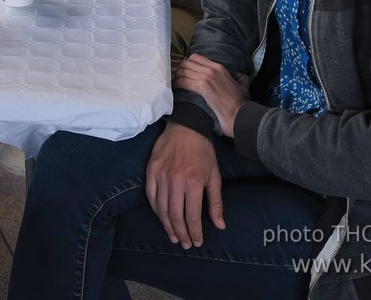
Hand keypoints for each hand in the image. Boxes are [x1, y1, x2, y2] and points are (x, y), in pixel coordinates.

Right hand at [145, 124, 223, 247]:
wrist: (186, 126)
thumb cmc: (203, 151)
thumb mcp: (214, 175)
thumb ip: (216, 202)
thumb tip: (219, 225)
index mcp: (192, 183)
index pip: (191, 216)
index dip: (194, 232)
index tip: (197, 242)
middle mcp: (175, 181)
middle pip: (174, 215)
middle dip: (180, 233)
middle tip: (185, 243)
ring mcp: (160, 175)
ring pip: (161, 208)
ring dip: (167, 225)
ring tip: (173, 236)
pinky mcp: (151, 170)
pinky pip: (150, 195)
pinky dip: (155, 209)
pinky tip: (161, 217)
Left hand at [175, 54, 248, 136]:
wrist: (240, 114)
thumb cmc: (241, 103)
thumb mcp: (243, 85)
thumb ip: (241, 77)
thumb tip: (239, 75)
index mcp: (219, 67)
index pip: (196, 57)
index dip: (187, 63)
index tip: (184, 70)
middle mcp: (212, 69)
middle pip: (187, 62)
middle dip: (179, 69)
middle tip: (177, 78)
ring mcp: (207, 77)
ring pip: (183, 70)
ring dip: (177, 77)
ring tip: (175, 84)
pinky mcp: (203, 87)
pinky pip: (184, 81)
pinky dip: (177, 84)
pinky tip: (176, 89)